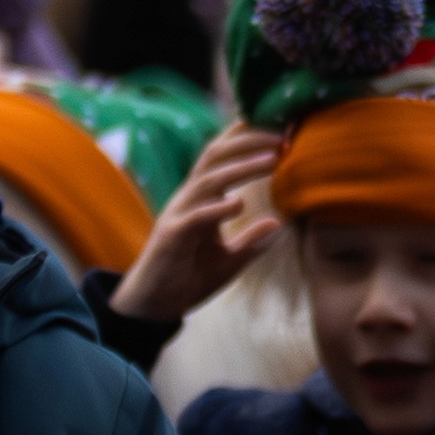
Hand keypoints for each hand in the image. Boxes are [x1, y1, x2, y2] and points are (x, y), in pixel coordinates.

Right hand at [113, 124, 286, 333]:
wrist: (154, 306)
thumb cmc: (189, 278)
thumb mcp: (229, 260)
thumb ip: (251, 241)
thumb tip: (278, 224)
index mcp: (201, 200)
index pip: (220, 159)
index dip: (244, 139)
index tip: (275, 128)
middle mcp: (188, 200)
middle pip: (214, 158)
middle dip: (247, 143)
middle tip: (281, 138)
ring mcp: (178, 215)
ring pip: (208, 181)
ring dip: (241, 168)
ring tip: (272, 161)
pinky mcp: (171, 237)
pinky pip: (195, 216)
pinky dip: (217, 208)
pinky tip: (240, 203)